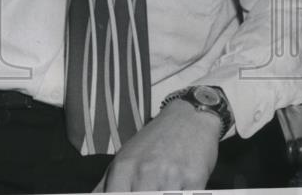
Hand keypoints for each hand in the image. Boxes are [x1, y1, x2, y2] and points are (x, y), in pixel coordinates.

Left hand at [95, 99, 222, 191]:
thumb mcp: (125, 158)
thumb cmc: (155, 141)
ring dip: (163, 194)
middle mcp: (145, 171)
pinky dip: (183, 194)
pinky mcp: (195, 179)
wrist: (191, 115)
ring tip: (161, 187)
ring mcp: (171, 176)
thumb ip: (106, 186)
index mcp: (124, 168)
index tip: (130, 193)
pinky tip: (180, 188)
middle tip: (149, 189)